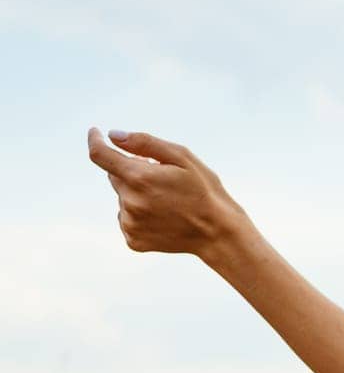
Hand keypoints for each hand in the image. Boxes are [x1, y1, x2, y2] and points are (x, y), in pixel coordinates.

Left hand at [85, 129, 249, 256]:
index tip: (96, 133)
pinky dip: (140, 215)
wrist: (219, 232)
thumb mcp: (182, 158)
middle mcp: (129, 201)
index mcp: (139, 178)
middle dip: (133, 172)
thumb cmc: (204, 191)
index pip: (100, 155)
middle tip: (163, 179)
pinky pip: (127, 219)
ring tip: (168, 202)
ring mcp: (130, 223)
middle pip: (115, 176)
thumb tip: (114, 135)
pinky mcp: (134, 239)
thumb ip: (145, 142)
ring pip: (123, 198)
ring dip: (138, 194)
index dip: (95, 140)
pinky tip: (163, 217)